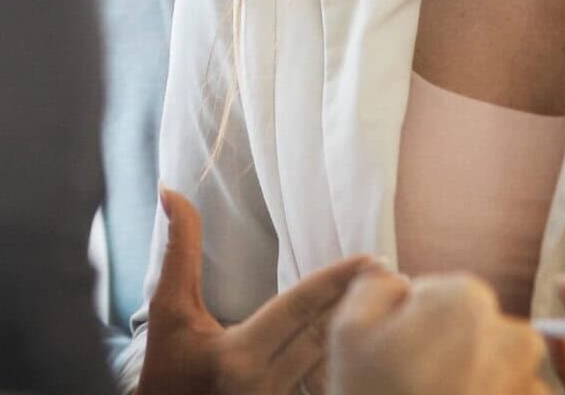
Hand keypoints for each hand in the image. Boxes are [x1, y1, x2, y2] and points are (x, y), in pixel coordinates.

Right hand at [138, 189, 376, 394]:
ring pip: (333, 365)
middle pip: (326, 336)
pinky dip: (346, 364)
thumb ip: (180, 249)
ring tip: (395, 305)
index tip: (372, 259)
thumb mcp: (169, 308)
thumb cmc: (166, 365)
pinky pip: (326, 387)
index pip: (300, 308)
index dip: (338, 280)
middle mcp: (265, 384)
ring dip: (363, 336)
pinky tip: (371, 345)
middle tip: (397, 274)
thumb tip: (171, 190)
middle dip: (363, 304)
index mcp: (240, 354)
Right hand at [329, 268, 548, 394]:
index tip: (398, 355)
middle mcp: (512, 334)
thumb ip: (375, 284)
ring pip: (497, 367)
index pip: (440, 295)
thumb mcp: (348, 328)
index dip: (413, 323)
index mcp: (467, 300)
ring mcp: (528, 384)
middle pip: (475, 329)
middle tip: (414, 384)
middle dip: (450, 351)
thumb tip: (396, 279)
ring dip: (472, 382)